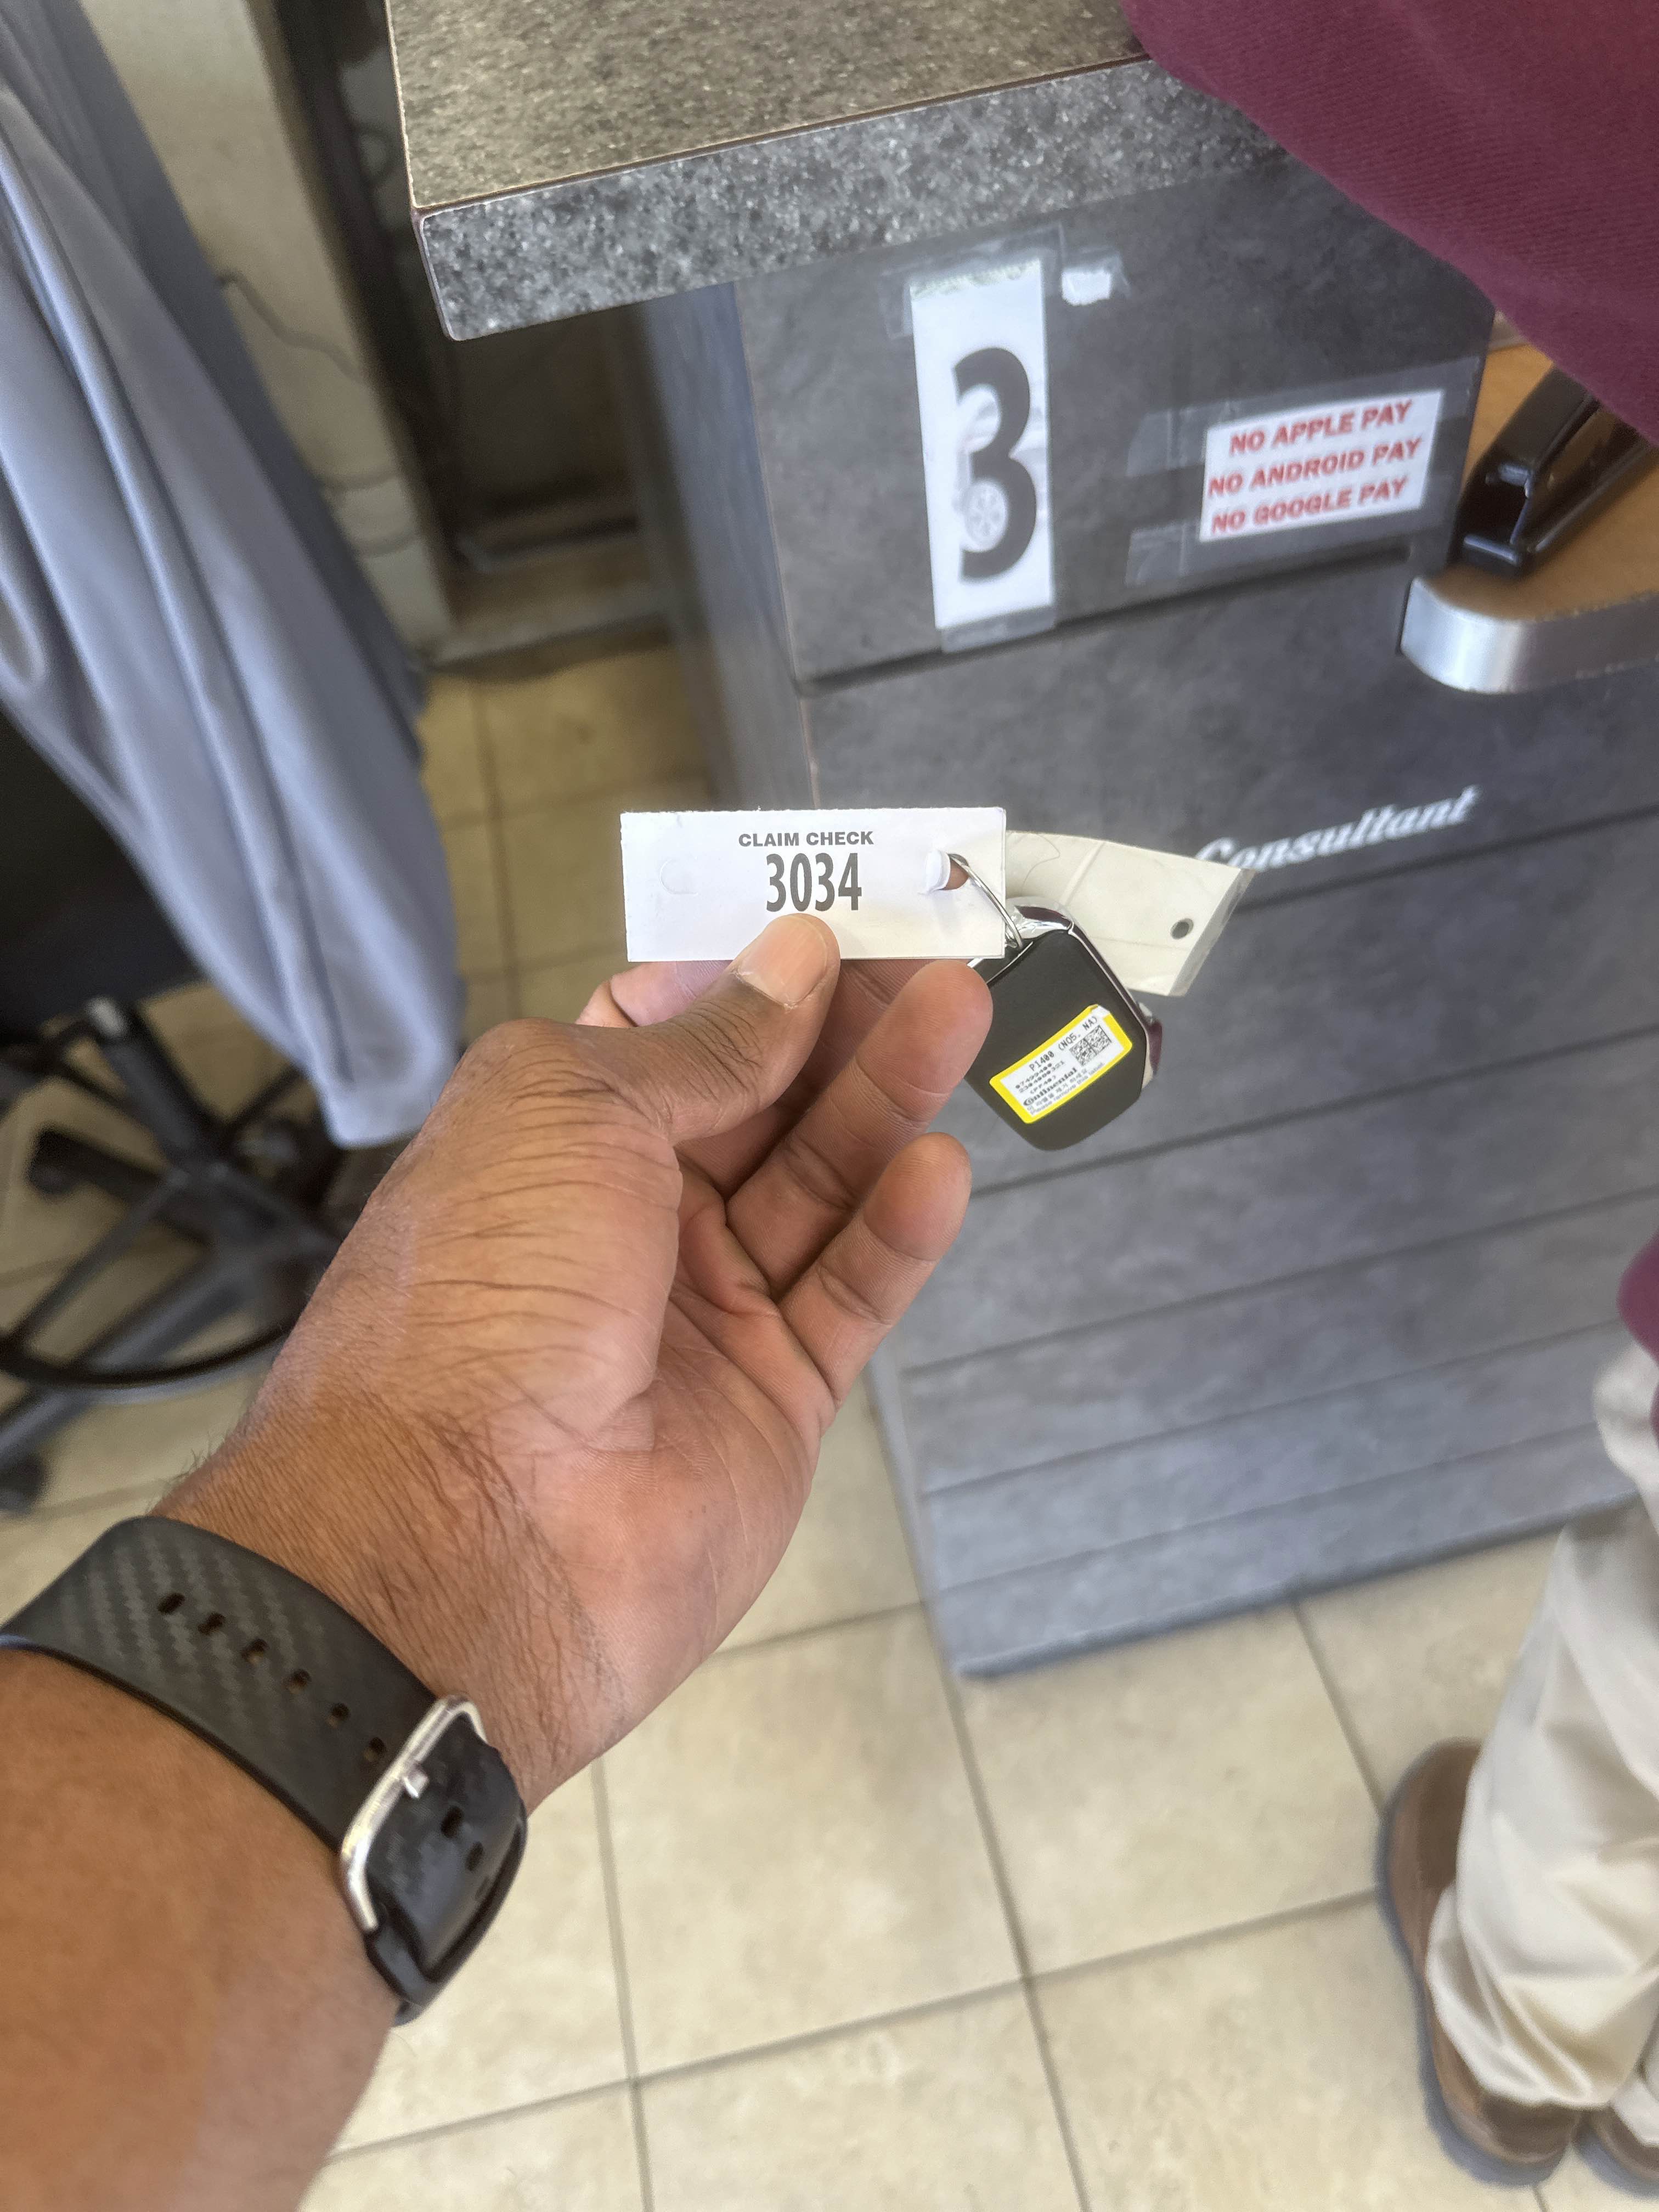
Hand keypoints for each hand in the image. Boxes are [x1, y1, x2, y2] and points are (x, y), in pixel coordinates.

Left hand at [166, 920, 990, 1802]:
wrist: (471, 1535)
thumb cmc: (486, 1296)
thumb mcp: (572, 1109)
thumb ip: (702, 1041)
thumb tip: (789, 960)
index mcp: (550, 1137)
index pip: (669, 1032)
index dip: (751, 978)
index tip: (835, 931)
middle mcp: (625, 1219)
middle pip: (761, 1102)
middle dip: (844, 1028)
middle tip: (936, 960)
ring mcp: (701, 1313)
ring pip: (819, 1188)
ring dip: (889, 1102)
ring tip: (964, 1016)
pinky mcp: (771, 1400)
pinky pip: (847, 1295)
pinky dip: (896, 1232)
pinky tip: (939, 1167)